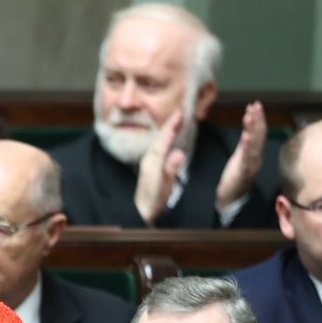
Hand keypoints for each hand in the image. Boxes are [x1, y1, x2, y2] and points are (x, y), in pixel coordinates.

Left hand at [134, 109, 185, 224]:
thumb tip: (179, 153)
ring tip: (177, 119)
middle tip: (181, 111)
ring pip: (159, 141)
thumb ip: (170, 169)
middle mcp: (149, 159)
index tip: (180, 113)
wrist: (140, 211)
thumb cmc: (153, 201)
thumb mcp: (164, 186)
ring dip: (168, 129)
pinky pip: (159, 147)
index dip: (172, 126)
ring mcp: (149, 162)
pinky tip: (169, 136)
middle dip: (171, 123)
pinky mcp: (150, 166)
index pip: (164, 140)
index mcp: (153, 162)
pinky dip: (166, 138)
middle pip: (161, 137)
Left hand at [215, 101, 266, 209]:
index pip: (258, 132)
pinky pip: (246, 158)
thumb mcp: (240, 158)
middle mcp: (255, 157)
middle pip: (259, 135)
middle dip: (258, 119)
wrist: (232, 199)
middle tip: (256, 105)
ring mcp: (250, 164)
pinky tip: (246, 136)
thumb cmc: (236, 179)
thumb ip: (245, 146)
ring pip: (254, 144)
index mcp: (253, 153)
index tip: (255, 105)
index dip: (258, 118)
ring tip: (250, 115)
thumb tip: (247, 131)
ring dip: (253, 128)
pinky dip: (247, 146)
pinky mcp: (243, 172)